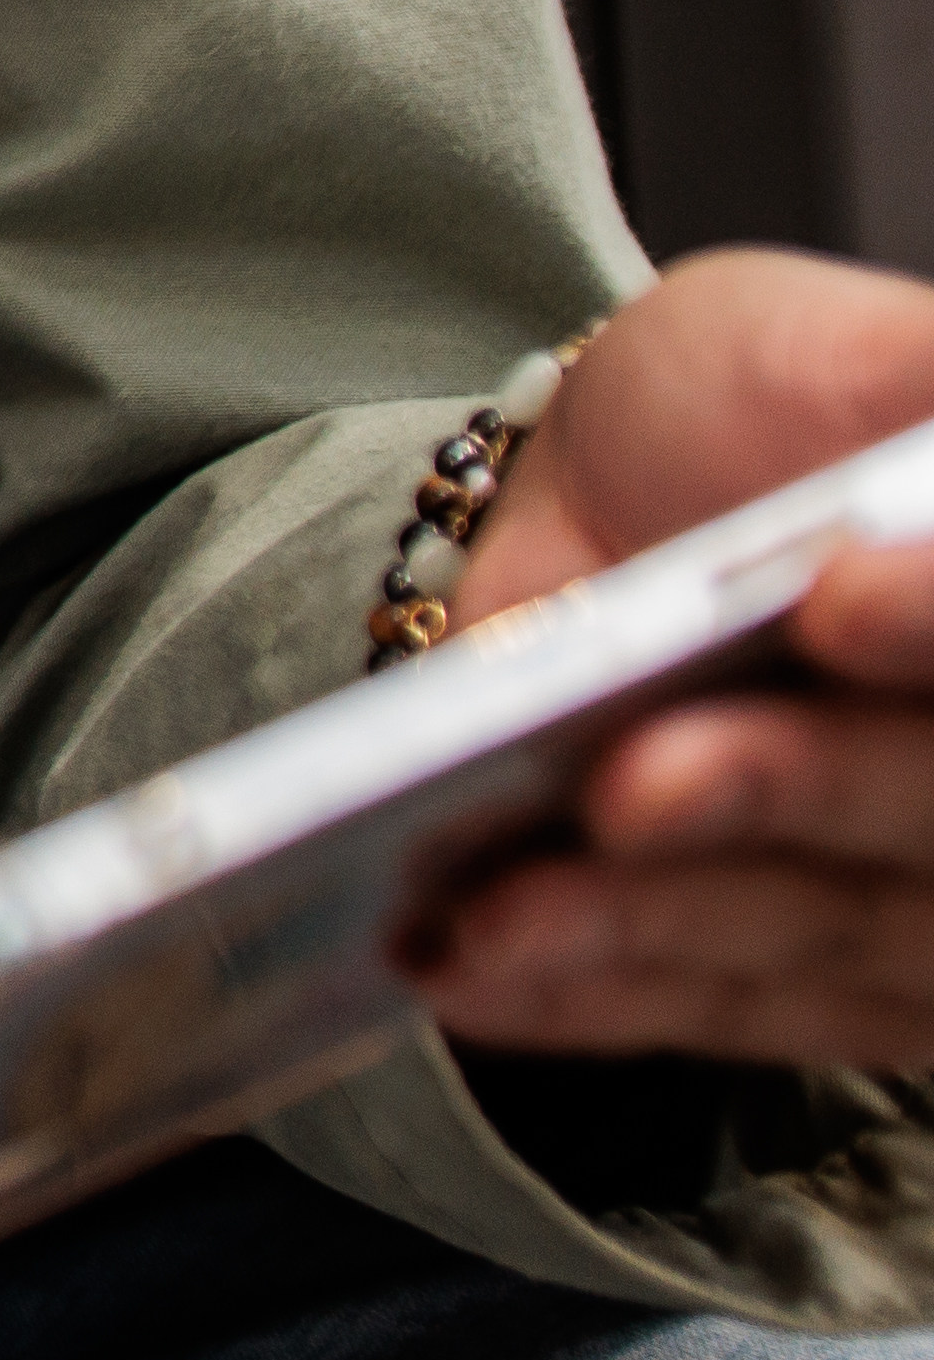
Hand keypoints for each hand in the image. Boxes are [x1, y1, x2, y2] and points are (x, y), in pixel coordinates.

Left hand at [403, 248, 933, 1070]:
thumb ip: (918, 378)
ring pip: (818, 932)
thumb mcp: (851, 351)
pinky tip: (471, 974)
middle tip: (629, 782)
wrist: (620, 487)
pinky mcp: (822, 987)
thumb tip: (933, 401)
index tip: (834, 597)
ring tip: (490, 910)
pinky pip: (717, 1007)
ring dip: (649, 923)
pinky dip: (590, 991)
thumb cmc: (758, 411)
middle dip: (783, 791)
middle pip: (930, 811)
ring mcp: (925, 897)